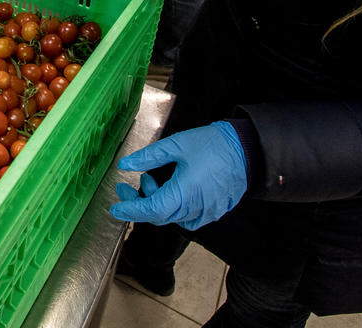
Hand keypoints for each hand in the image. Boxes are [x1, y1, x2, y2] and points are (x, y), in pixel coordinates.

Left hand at [109, 121, 247, 230]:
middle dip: (139, 203)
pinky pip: (188, 217)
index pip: (151, 210)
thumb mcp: (175, 145)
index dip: (131, 210)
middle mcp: (196, 208)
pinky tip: (170, 190)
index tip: (115, 207)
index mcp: (185, 193)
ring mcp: (208, 212)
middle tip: (126, 188)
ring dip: (157, 202)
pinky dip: (173, 208)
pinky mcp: (215, 211)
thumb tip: (126, 165)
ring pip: (173, 217)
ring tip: (152, 179)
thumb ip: (148, 157)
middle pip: (159, 216)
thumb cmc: (212, 145)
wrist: (246, 149)